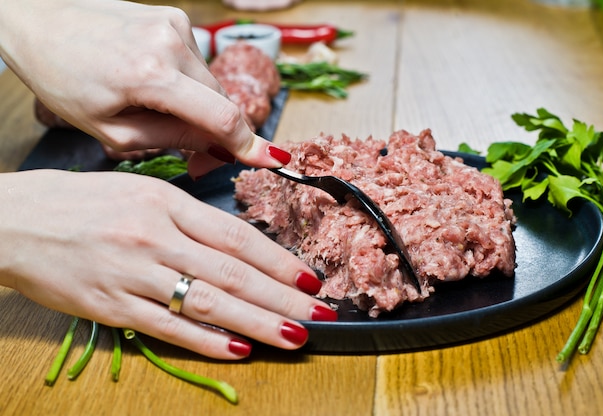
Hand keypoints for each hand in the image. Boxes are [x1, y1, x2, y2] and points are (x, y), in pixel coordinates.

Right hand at [0, 170, 335, 358]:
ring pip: (208, 304)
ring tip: (293, 337)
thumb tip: (240, 246)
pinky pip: (168, 329)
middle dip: (282, 298)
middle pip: (232, 274)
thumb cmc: (84, 203)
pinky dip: (207, 342)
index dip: (278, 261)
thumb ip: (190, 217)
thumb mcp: (143, 191)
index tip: (308, 278)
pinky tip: (240, 350)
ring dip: (257, 324)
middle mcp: (155, 238)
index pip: (236, 237)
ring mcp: (133, 275)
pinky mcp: (112, 307)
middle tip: (319, 314)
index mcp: (166, 204)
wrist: (17, 222)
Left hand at [1, 0, 287, 178]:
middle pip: (220, 100)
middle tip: (197, 155)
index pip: (220, 116)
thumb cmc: (66, 80)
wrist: (40, 22)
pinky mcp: (174, 17)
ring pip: (210, 82)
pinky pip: (196, 62)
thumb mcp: (111, 130)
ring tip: (158, 109)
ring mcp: (175, 25)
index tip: (272, 159)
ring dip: (198, 104)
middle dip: (215, 130)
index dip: (248, 144)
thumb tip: (216, 147)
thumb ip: (169, 140)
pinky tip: (155, 81)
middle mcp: (170, 42)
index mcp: (149, 74)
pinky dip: (186, 80)